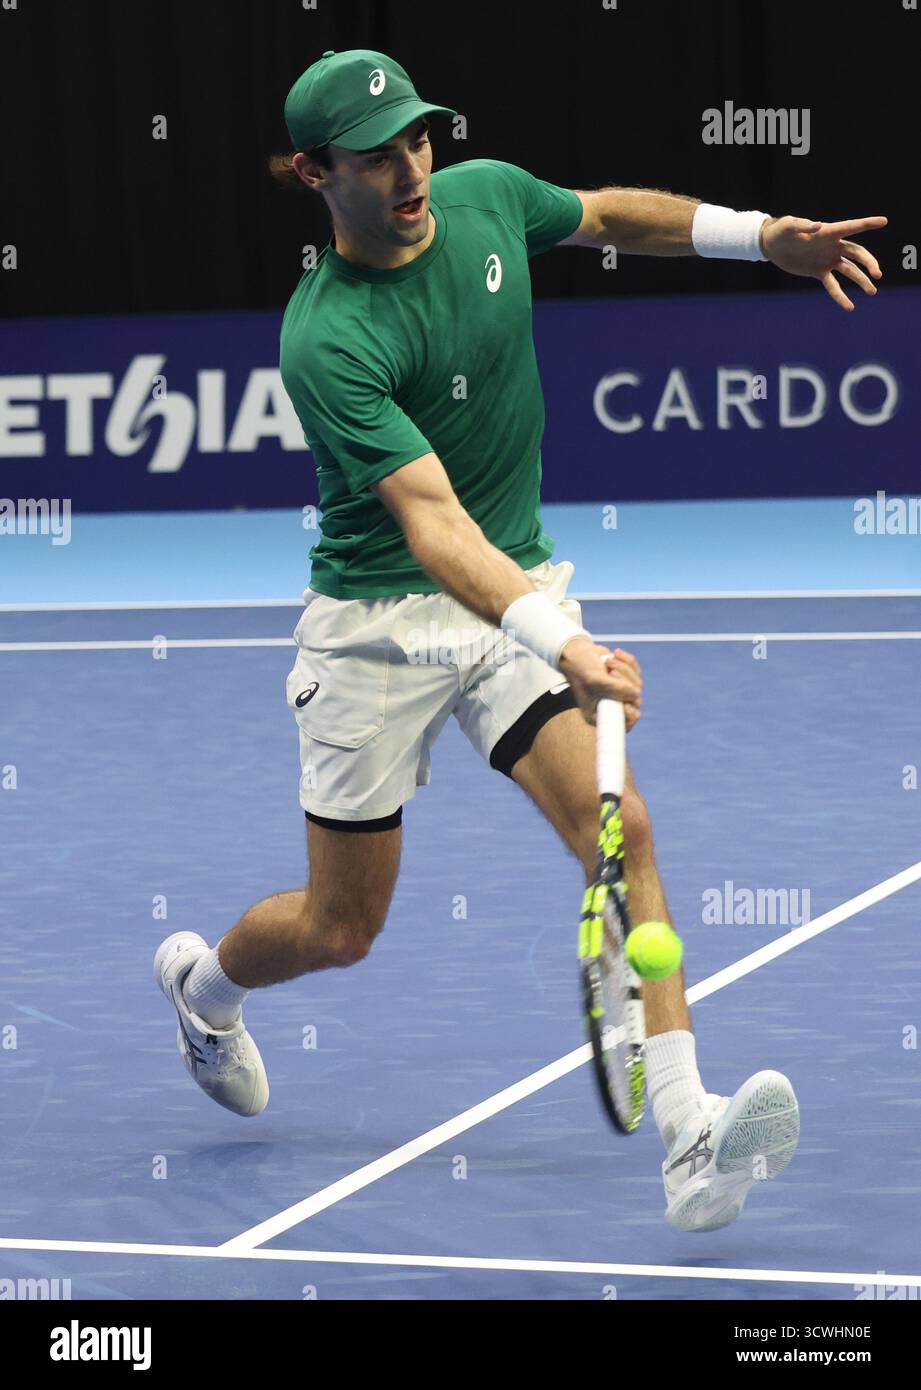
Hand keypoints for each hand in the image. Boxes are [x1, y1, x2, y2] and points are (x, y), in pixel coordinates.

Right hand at [559, 639, 641, 728]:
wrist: (579, 651)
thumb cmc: (581, 669)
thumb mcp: (596, 680)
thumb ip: (616, 689)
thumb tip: (637, 694)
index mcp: (599, 714)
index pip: (622, 724)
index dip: (629, 714)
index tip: (625, 703)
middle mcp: (611, 706)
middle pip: (634, 702)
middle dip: (625, 682)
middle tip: (611, 672)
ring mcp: (619, 694)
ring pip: (637, 685)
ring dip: (625, 669)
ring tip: (608, 661)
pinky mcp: (624, 680)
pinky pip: (636, 672)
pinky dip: (628, 662)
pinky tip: (616, 655)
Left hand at [760, 214, 886, 310]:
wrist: (772, 246)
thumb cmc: (781, 231)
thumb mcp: (788, 226)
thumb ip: (803, 225)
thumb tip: (817, 226)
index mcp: (829, 231)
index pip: (852, 227)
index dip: (867, 224)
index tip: (884, 221)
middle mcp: (833, 246)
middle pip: (857, 254)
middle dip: (868, 263)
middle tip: (877, 274)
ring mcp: (828, 260)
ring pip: (850, 271)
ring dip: (861, 281)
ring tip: (872, 292)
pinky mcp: (819, 272)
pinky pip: (833, 286)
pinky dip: (841, 296)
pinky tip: (850, 307)